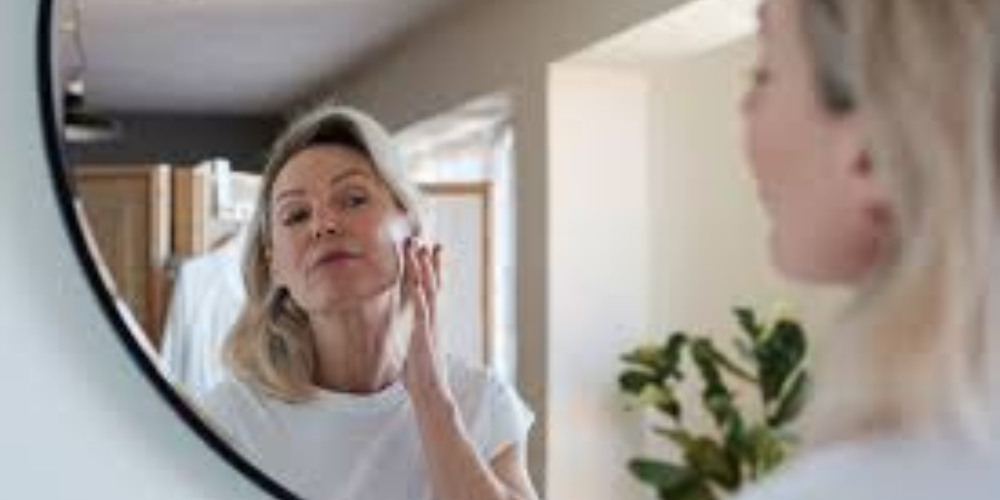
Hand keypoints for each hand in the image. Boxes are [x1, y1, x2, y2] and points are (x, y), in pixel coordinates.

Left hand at [401, 237, 448, 400]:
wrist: (431, 392)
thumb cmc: (422, 374)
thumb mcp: (417, 348)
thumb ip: (415, 335)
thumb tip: (410, 330)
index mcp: (431, 322)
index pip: (433, 290)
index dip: (433, 269)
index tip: (432, 248)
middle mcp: (433, 320)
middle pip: (432, 285)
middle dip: (429, 262)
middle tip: (425, 239)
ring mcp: (430, 326)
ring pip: (428, 293)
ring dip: (424, 271)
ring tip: (419, 251)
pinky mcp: (423, 336)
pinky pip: (421, 312)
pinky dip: (419, 296)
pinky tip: (416, 283)